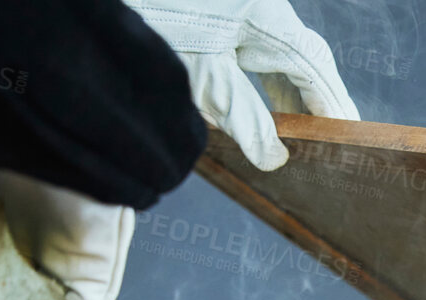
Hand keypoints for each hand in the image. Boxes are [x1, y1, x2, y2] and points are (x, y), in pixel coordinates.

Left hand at [125, 0, 358, 170]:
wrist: (78, 5)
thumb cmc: (143, 14)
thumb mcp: (196, 75)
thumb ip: (242, 117)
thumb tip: (274, 157)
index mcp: (263, 11)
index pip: (313, 63)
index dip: (333, 105)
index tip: (347, 143)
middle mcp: (257, 4)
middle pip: (303, 56)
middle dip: (315, 102)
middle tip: (328, 147)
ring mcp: (238, 6)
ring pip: (278, 53)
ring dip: (289, 94)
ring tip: (299, 136)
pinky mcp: (215, 12)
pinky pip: (253, 48)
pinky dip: (260, 80)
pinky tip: (261, 108)